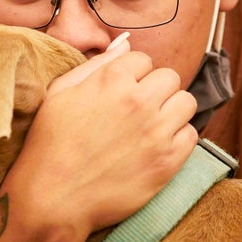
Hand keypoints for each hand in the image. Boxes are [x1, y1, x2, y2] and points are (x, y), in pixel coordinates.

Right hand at [5, 34, 197, 241]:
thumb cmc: (50, 144)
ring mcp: (156, 131)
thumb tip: (126, 43)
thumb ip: (97, 64)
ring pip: (187, 102)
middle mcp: (139, 100)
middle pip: (170, 77)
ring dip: (172, 111)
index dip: (133, 76)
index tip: (122, 93)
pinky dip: (178, 139)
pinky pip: (191, 135)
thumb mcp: (61, 92)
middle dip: (156, 89)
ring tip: (152, 126)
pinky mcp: (167, 161)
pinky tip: (157, 147)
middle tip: (139, 110)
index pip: (144, 60)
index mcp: (112, 79)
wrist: (53, 198)